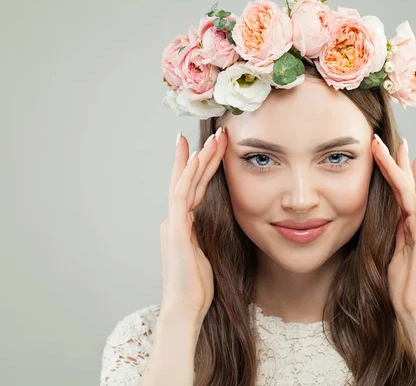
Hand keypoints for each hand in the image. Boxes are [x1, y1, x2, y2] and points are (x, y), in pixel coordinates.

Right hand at [159, 127, 226, 322]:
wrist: (186, 307)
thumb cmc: (198, 285)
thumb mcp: (207, 253)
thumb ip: (205, 235)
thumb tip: (210, 223)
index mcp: (185, 224)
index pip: (195, 188)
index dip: (203, 167)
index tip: (211, 147)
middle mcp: (176, 219)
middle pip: (190, 180)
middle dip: (203, 155)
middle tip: (217, 134)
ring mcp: (174, 222)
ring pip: (185, 182)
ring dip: (199, 159)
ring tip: (212, 139)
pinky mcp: (175, 229)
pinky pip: (181, 196)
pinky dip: (188, 176)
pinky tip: (196, 159)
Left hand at [372, 134, 415, 321]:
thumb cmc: (404, 288)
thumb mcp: (389, 256)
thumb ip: (388, 238)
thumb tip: (379, 226)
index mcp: (408, 228)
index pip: (398, 194)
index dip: (390, 173)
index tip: (382, 154)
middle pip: (405, 185)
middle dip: (395, 161)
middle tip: (383, 139)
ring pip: (410, 188)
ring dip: (399, 165)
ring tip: (391, 143)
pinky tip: (414, 164)